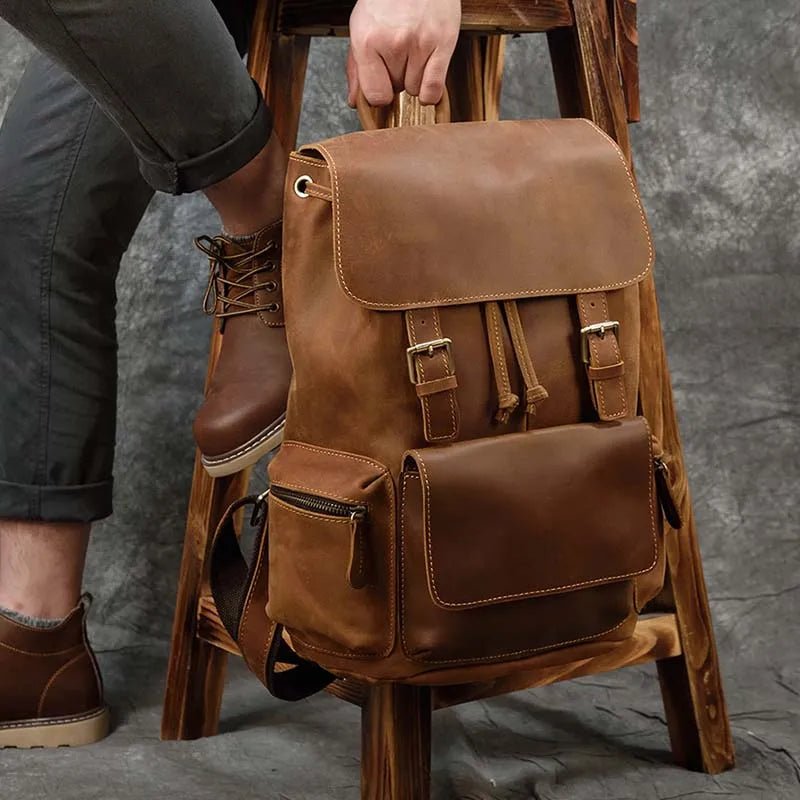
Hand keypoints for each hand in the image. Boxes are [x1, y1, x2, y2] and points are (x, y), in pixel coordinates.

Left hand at [346, 0, 460, 107]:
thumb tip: (355, 101)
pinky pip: (434, 89)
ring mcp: (420, 43)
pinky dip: (431, 91)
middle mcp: (394, 43)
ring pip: (415, 90)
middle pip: (397, 89)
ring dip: (415, 77)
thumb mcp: (361, 27)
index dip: (379, 93)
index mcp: (367, 40)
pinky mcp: (443, 42)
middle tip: (399, 52)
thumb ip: (356, 67)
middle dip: (397, 76)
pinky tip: (428, 73)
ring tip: (414, 51)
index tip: (383, 83)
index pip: (375, 95)